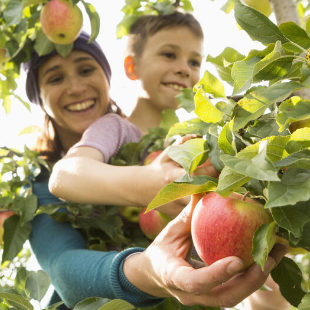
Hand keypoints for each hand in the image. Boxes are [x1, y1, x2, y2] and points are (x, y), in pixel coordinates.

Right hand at [124, 194, 287, 307]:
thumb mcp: (171, 231)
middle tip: (269, 258)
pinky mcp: (213, 294)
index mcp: (174, 276)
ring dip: (258, 279)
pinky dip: (252, 276)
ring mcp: (203, 298)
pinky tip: (267, 257)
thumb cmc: (162, 249)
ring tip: (277, 256)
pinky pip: (235, 289)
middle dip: (250, 281)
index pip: (196, 282)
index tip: (237, 260)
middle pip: (223, 296)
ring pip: (234, 296)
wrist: (154, 273)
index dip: (217, 274)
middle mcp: (189, 294)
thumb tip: (202, 186)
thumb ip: (188, 214)